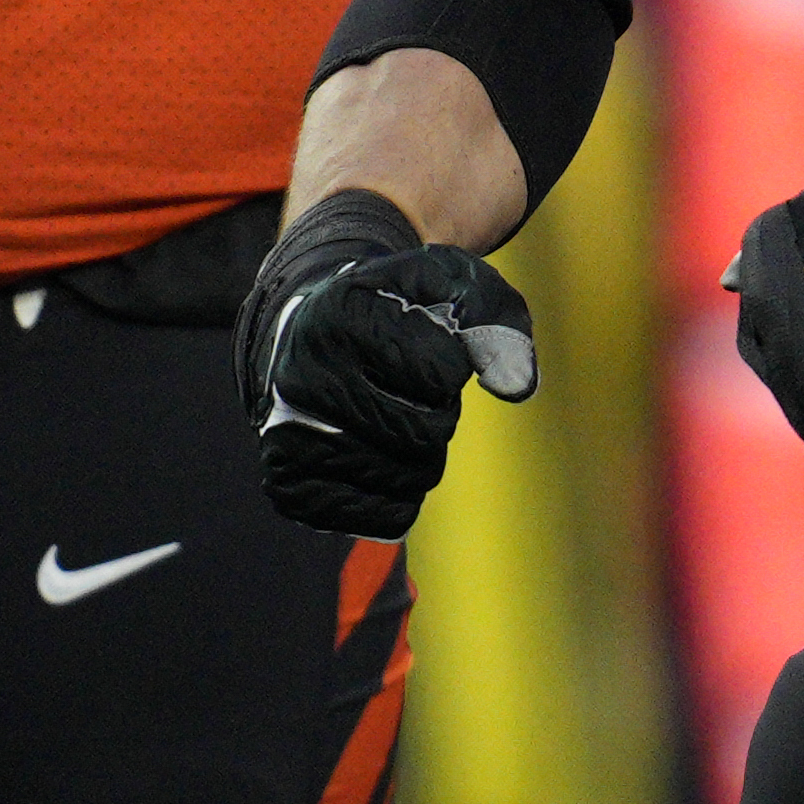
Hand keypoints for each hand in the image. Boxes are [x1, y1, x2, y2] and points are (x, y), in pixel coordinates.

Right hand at [236, 190, 537, 539]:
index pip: (441, 370)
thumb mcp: (448, 286)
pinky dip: (401, 494)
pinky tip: (379, 457)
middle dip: (437, 413)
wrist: (312, 335)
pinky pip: (383, 517)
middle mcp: (303, 378)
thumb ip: (496, 319)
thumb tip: (516, 388)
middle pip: (423, 433)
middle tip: (408, 389)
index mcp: (342, 317)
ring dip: (421, 455)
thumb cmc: (392, 310)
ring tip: (389, 416)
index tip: (424, 345)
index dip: (452, 363)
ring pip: (406, 478)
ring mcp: (288, 436)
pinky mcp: (290, 486)